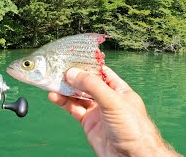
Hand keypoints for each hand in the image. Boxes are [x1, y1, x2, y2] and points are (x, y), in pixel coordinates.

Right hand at [48, 66, 179, 156]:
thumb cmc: (134, 129)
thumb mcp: (113, 101)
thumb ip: (93, 86)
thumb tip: (73, 73)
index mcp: (118, 89)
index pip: (100, 71)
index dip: (86, 64)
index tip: (71, 58)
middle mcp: (106, 98)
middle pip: (86, 83)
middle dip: (73, 76)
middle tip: (57, 69)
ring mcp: (96, 111)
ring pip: (77, 96)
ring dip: (65, 89)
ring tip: (52, 82)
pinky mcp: (88, 122)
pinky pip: (73, 108)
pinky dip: (63, 102)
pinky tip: (55, 96)